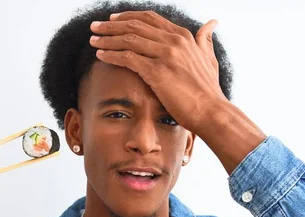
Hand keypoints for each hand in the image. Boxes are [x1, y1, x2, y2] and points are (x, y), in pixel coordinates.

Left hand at [89, 11, 226, 133]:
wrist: (211, 110)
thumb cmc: (208, 90)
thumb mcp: (209, 58)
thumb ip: (205, 40)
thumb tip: (212, 23)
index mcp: (183, 35)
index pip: (150, 18)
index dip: (128, 17)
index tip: (112, 19)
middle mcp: (173, 41)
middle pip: (135, 26)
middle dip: (111, 25)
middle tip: (95, 27)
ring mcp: (165, 55)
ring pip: (128, 39)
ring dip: (107, 39)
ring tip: (93, 40)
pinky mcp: (157, 71)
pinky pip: (128, 57)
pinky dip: (111, 55)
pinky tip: (100, 56)